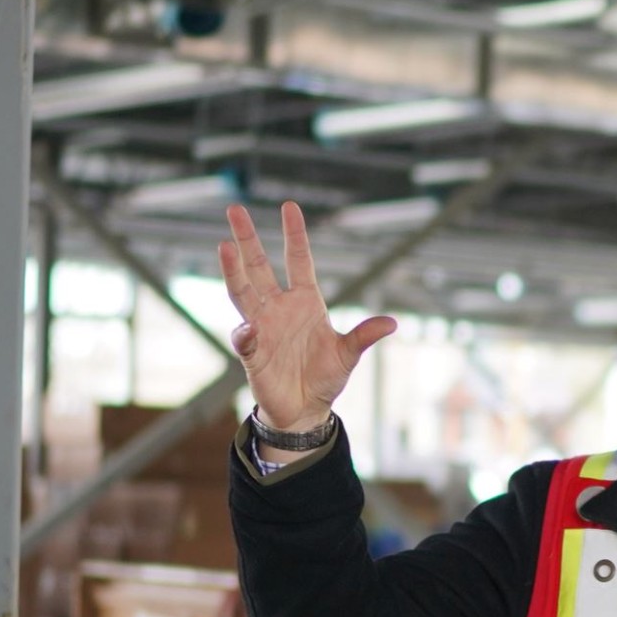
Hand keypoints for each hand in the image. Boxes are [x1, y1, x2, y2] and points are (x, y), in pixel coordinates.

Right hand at [218, 201, 395, 429]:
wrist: (305, 409)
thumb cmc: (325, 377)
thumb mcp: (348, 354)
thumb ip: (364, 336)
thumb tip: (392, 323)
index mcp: (306, 302)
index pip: (299, 261)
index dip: (295, 235)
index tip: (291, 207)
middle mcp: (279, 308)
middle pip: (259, 266)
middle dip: (247, 239)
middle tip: (235, 209)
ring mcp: (262, 327)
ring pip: (242, 292)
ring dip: (233, 271)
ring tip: (224, 246)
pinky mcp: (252, 353)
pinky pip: (245, 339)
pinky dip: (246, 334)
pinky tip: (249, 330)